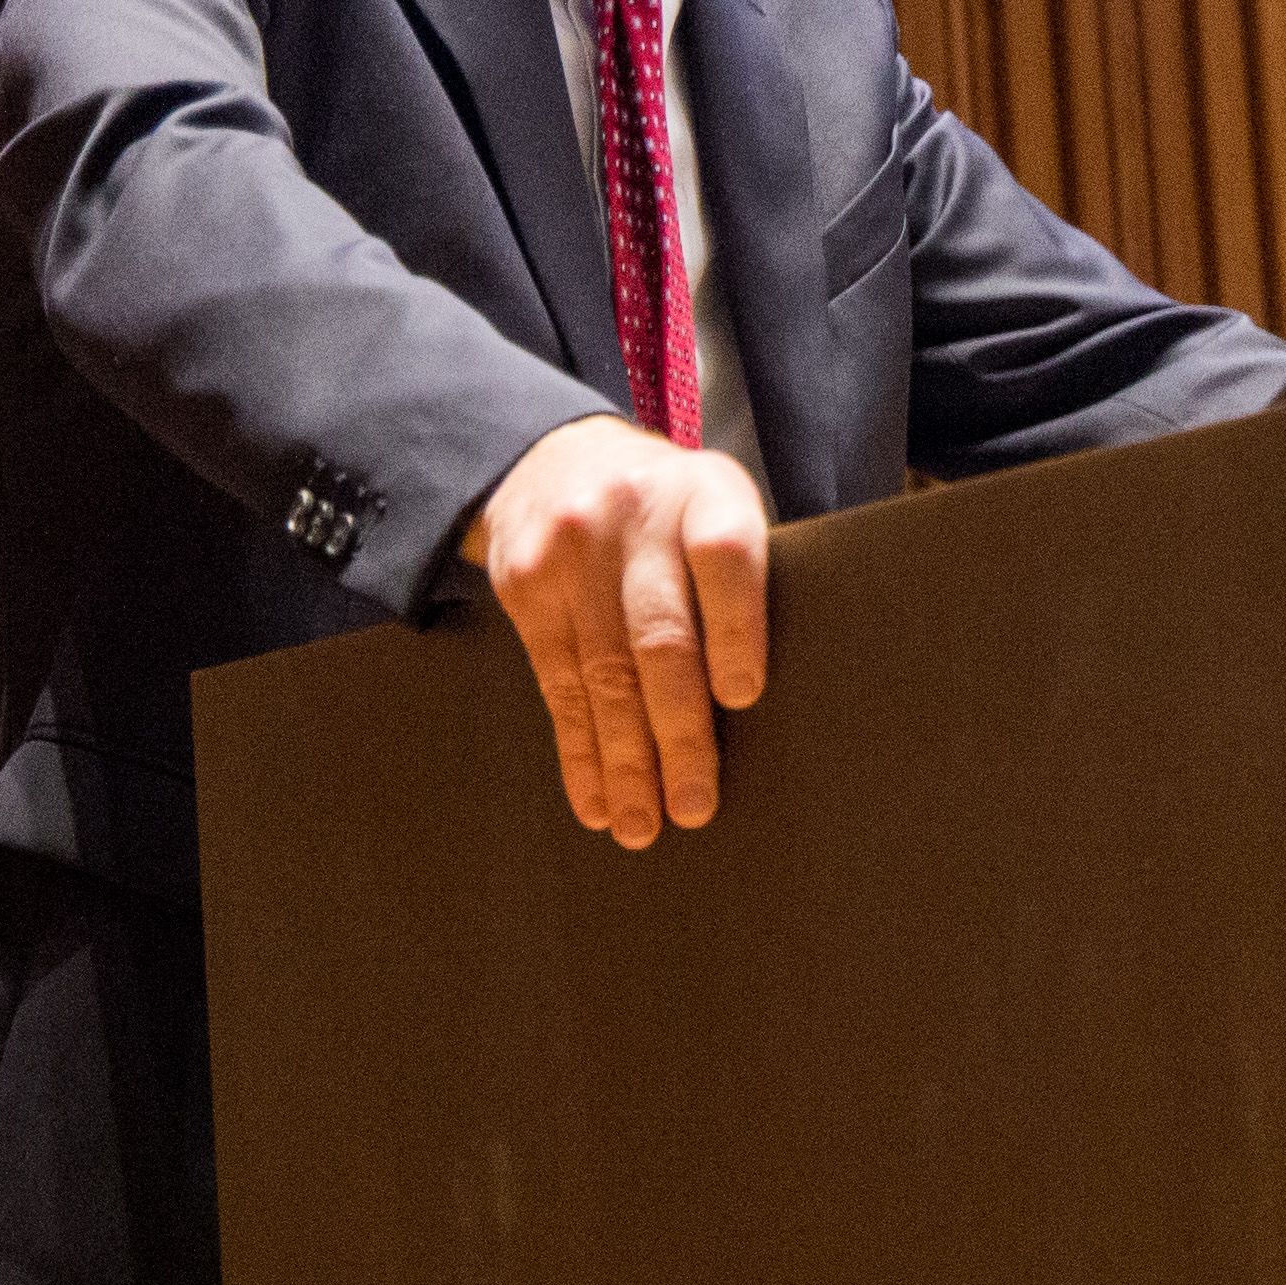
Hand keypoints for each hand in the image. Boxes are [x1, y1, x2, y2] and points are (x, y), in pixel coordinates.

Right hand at [467, 416, 768, 846]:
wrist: (554, 459)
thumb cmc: (668, 510)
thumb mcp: (712, 507)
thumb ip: (738, 583)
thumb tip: (760, 715)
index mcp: (705, 491)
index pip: (724, 557)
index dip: (736, 628)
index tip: (742, 698)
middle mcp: (636, 515)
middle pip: (659, 636)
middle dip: (678, 732)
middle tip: (695, 806)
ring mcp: (572, 550)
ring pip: (603, 673)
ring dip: (625, 762)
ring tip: (644, 825)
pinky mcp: (525, 585)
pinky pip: (556, 684)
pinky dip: (578, 751)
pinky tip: (595, 798)